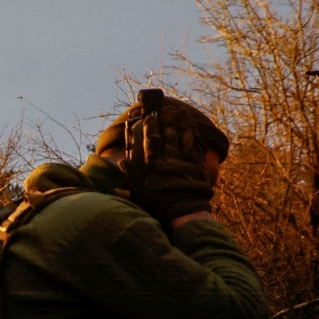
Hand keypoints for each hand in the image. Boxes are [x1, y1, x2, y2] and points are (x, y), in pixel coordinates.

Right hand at [121, 104, 213, 222]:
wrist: (184, 212)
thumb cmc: (158, 204)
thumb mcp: (140, 192)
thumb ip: (131, 175)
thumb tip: (122, 162)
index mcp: (154, 165)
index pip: (151, 141)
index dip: (151, 127)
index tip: (151, 116)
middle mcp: (169, 159)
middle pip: (168, 135)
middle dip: (167, 120)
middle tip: (167, 107)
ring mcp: (184, 161)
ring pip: (183, 138)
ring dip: (182, 124)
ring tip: (182, 112)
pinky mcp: (196, 166)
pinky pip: (195, 147)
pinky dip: (194, 136)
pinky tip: (193, 128)